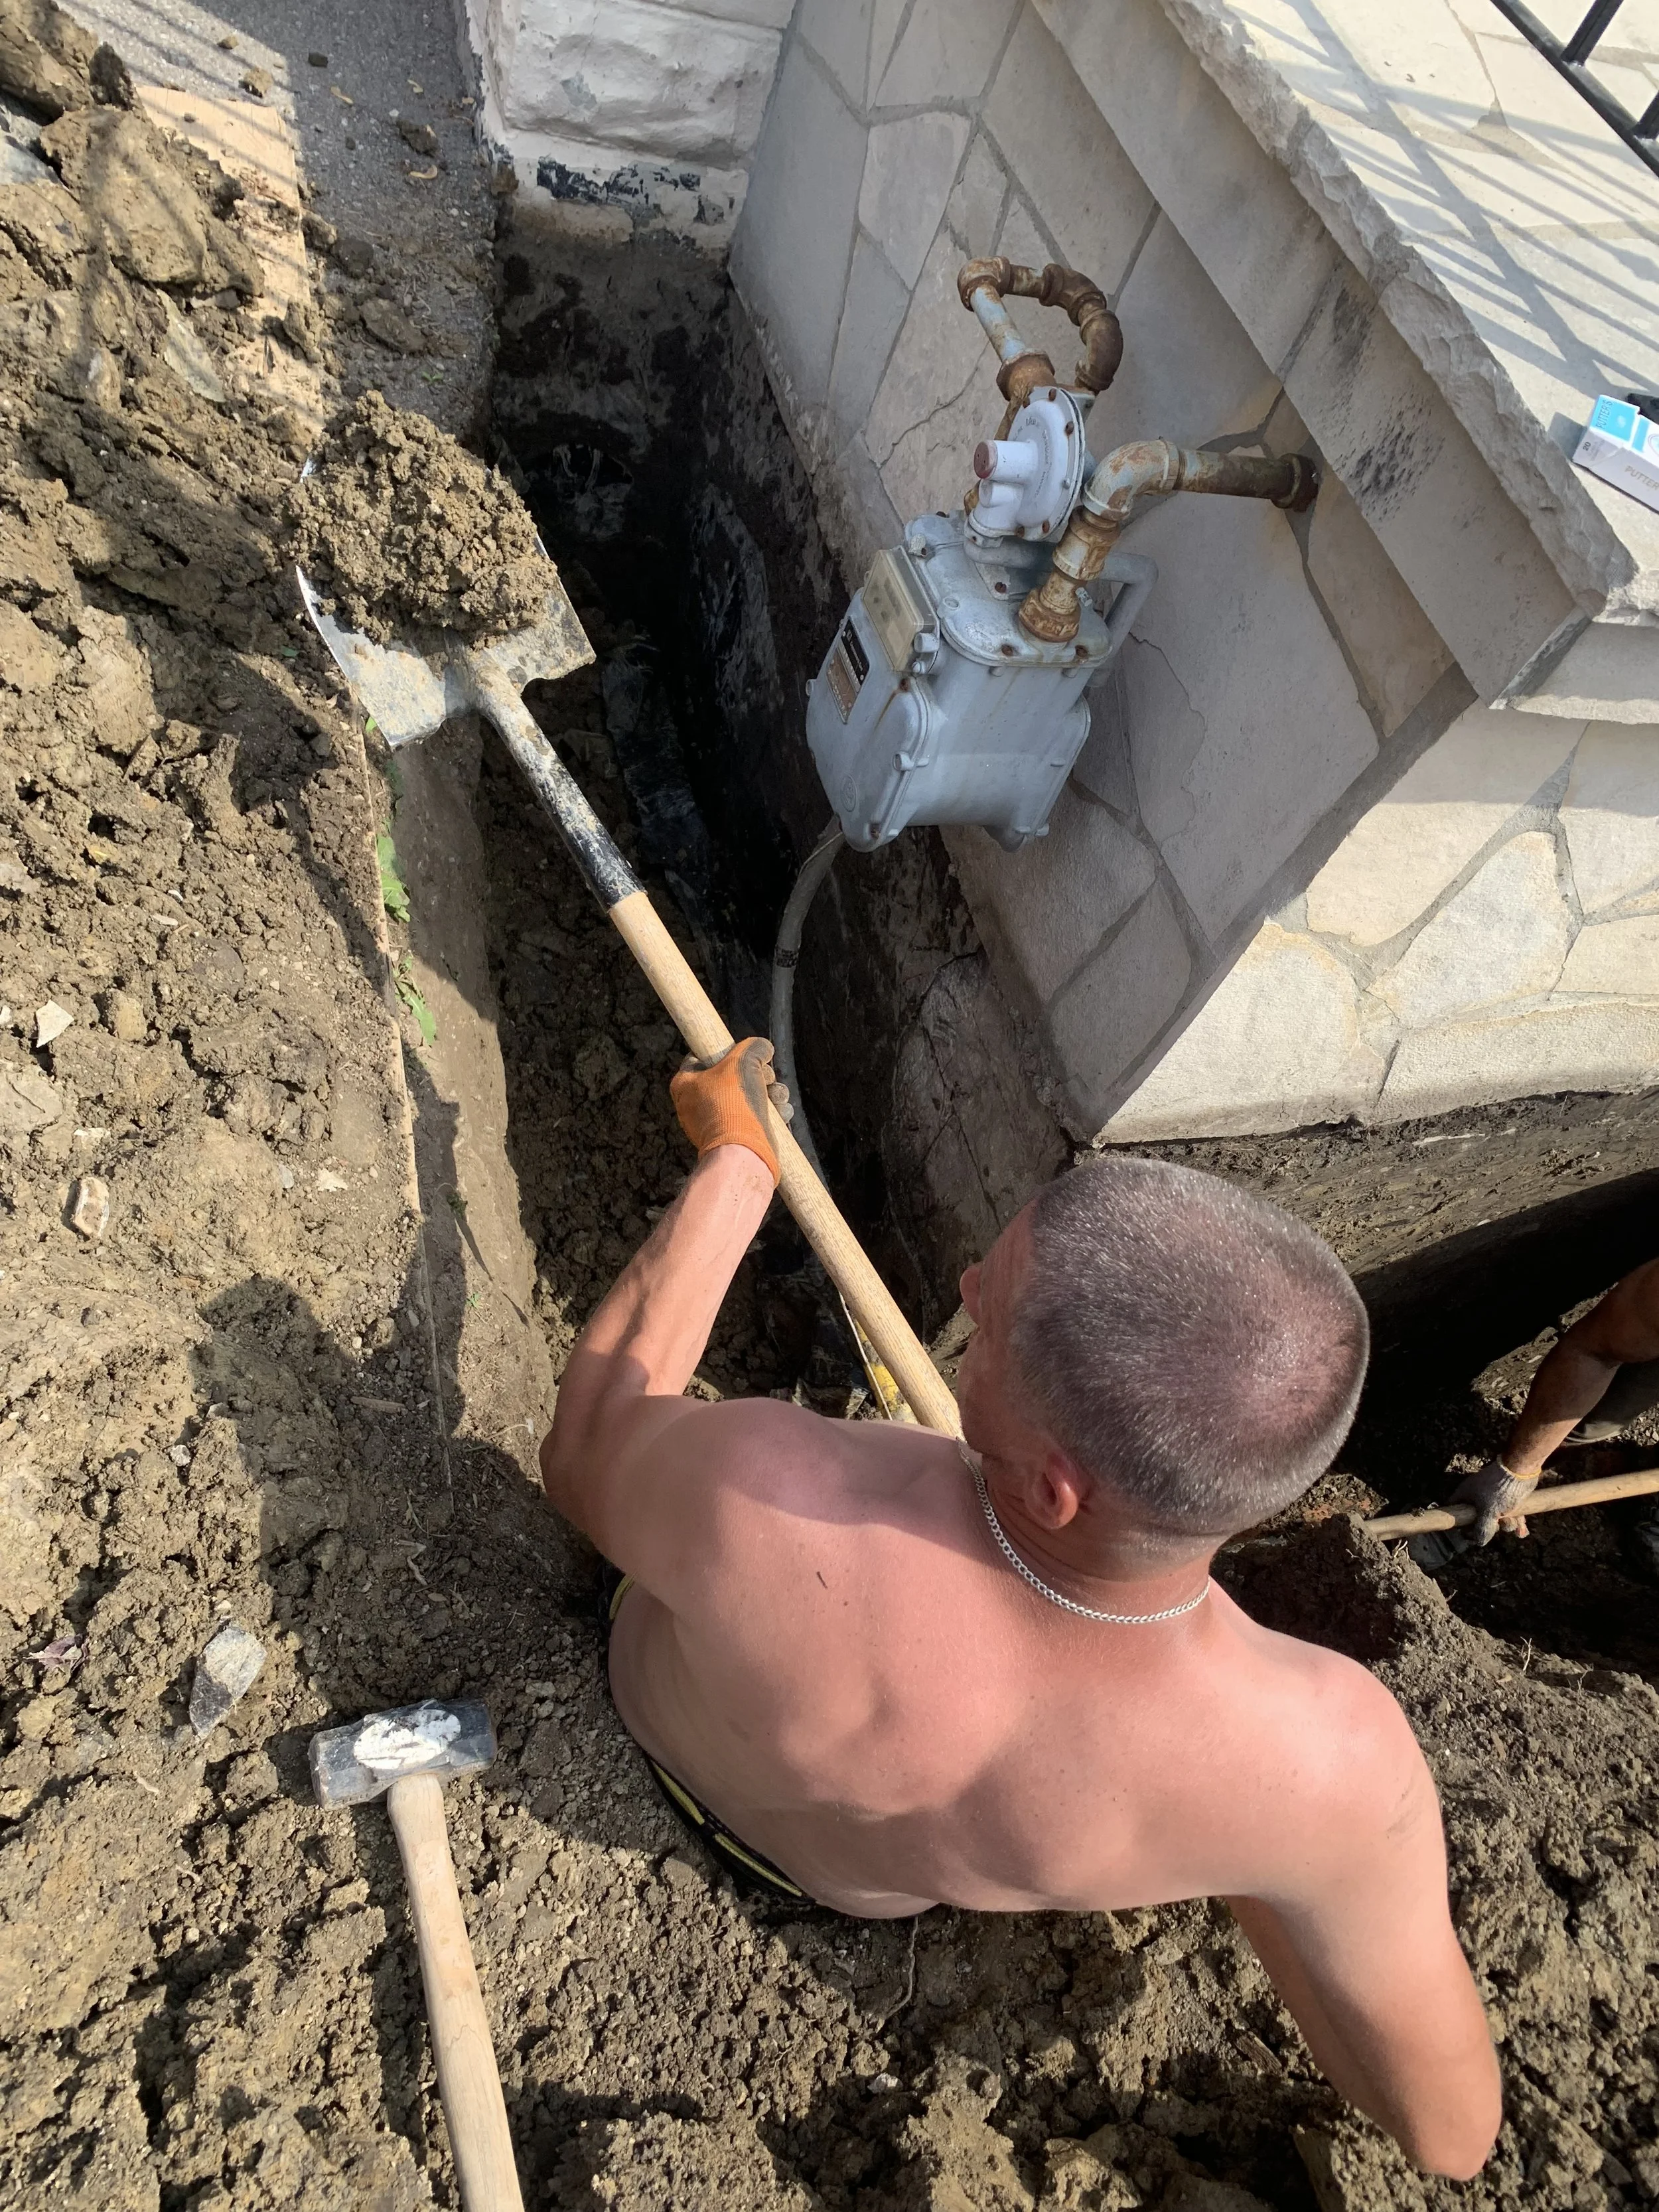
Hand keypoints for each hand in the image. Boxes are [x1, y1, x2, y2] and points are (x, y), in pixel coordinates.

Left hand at [669, 1038, 791, 1186]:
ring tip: (779, 1096)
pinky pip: (754, 1118)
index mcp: (685, 1084)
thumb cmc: (734, 1104)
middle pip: (731, 1077)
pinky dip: (771, 1114)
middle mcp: (695, 1105)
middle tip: (767, 1076)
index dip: (727, 1051)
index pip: (702, 1056)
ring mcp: (715, 1124)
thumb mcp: (743, 1060)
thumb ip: (753, 1047)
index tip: (744, 1053)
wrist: (742, 1152)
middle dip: (757, 1075)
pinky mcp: (734, 1138)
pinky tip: (782, 1113)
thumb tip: (763, 1048)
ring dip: (769, 1093)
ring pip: (747, 1097)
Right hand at [1447, 1458, 1537, 1545]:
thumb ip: (1482, 1529)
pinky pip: (1510, 1515)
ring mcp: (1495, 1497)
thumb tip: (1478, 1542)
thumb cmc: (1499, 1490)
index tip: (1465, 1532)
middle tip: (1498, 1525)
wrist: (1521, 1470)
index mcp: (1467, 1494)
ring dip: (1507, 1524)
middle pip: (1479, 1518)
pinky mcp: (1509, 1498)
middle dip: (1492, 1526)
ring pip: (1497, 1518)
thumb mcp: (1488, 1512)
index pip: (1454, 1508)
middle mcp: (1478, 1496)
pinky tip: (1522, 1530)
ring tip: (1514, 1522)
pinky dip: (1515, 1522)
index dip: (1457, 1521)